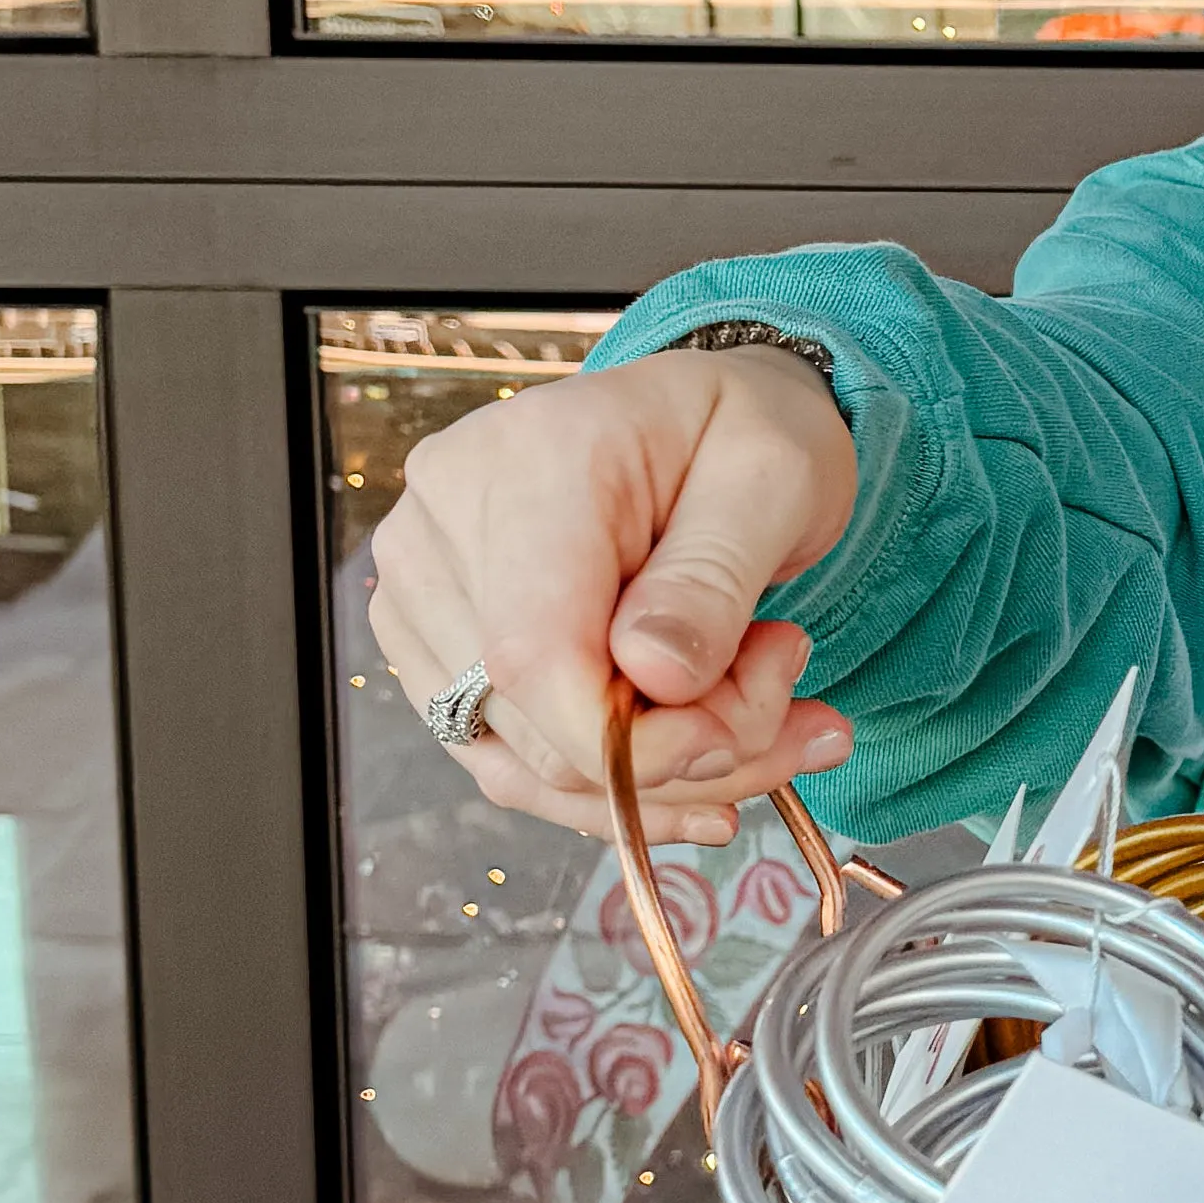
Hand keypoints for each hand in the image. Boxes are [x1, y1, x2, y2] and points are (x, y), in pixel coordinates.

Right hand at [365, 343, 862, 847]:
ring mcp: (420, 591)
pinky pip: (514, 764)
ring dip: (661, 777)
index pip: (533, 656)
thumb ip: (713, 578)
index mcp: (524, 464)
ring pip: (524, 763)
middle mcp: (440, 526)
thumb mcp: (775, 477)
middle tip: (782, 685)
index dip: (635, 740)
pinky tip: (706, 754)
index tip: (741, 731)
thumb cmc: (742, 433)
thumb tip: (654, 677)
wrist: (703, 419)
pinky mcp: (432, 647)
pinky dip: (618, 783)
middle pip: (533, 722)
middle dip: (680, 751)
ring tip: (763, 709)